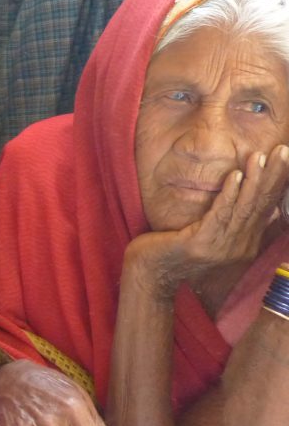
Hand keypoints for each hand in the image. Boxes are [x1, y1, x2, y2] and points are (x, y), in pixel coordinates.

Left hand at [131, 146, 288, 292]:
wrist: (149, 274)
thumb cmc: (176, 250)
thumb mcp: (212, 236)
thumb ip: (238, 224)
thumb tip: (270, 210)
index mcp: (244, 244)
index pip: (267, 208)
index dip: (277, 183)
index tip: (286, 158)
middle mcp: (238, 247)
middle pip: (260, 206)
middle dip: (273, 176)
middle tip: (283, 150)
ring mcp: (221, 247)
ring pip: (243, 207)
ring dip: (254, 180)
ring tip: (261, 156)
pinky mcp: (201, 244)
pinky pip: (219, 214)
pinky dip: (229, 193)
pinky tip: (235, 175)